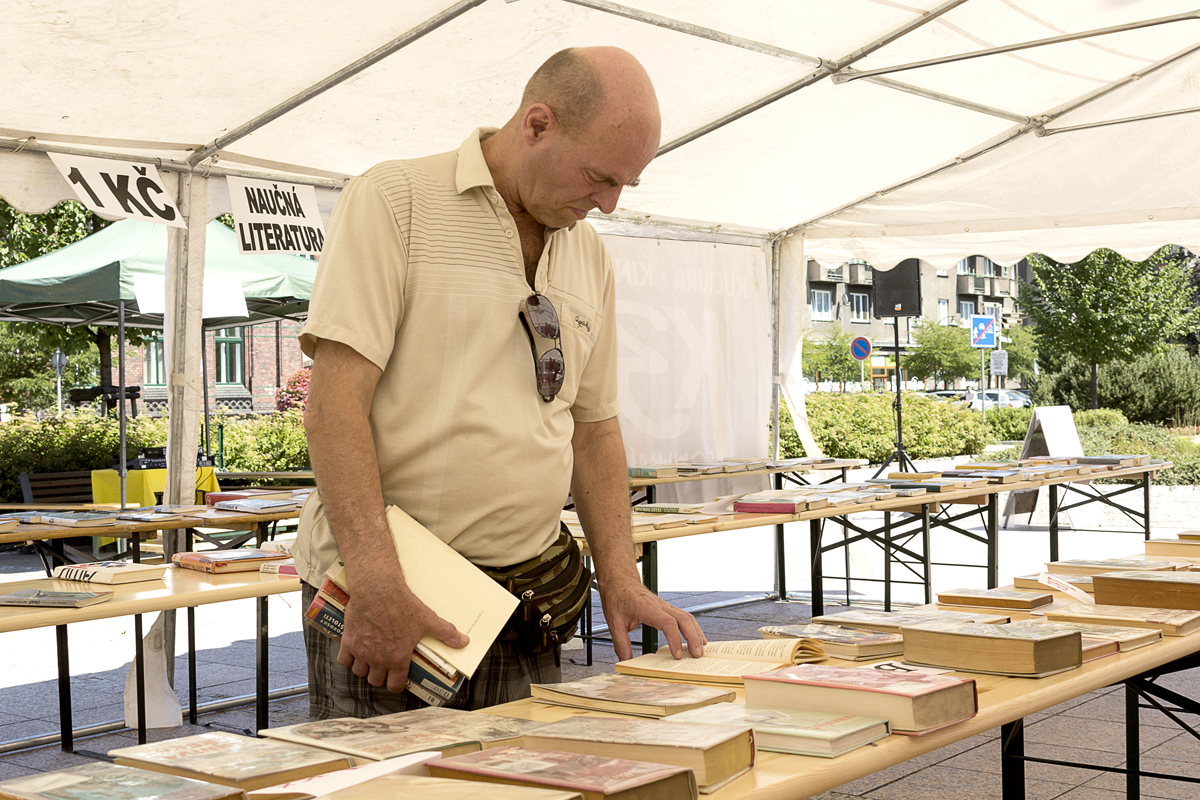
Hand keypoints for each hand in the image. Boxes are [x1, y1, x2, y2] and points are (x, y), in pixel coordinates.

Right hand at [337, 566, 468, 693]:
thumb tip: (464, 642)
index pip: (394, 686)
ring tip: (371, 658)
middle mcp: (379, 659)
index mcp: (398, 658)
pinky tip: (354, 651)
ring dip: (365, 668)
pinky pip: (343, 661)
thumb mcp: (428, 619)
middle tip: (384, 666)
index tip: (397, 678)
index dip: (396, 684)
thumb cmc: (404, 605)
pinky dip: (348, 659)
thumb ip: (446, 633)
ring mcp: (362, 652)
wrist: (378, 590)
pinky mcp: (348, 642)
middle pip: (375, 681)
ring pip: (359, 672)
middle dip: (380, 676)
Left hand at [599, 579, 705, 661]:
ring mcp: (664, 605)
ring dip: (696, 633)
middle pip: (683, 620)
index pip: (668, 623)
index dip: (675, 640)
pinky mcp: (666, 607)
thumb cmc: (617, 597)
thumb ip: (621, 643)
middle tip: (696, 655)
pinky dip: (692, 627)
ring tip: (700, 649)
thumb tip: (626, 661)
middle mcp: (659, 605)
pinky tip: (696, 637)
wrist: (619, 580)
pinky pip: (684, 616)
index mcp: (647, 608)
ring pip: (687, 617)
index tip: (677, 655)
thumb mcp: (614, 622)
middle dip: (693, 638)